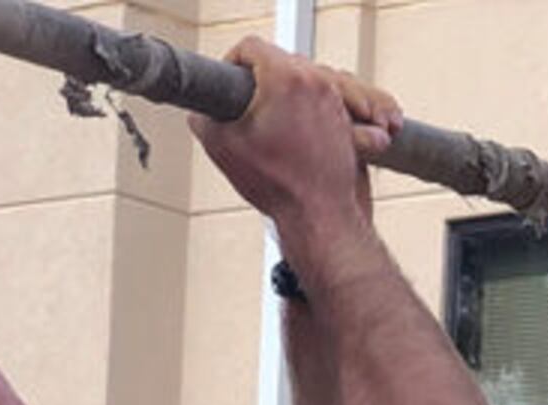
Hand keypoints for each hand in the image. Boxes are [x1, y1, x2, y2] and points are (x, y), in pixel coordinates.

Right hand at [193, 37, 399, 233]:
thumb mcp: (222, 146)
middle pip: (280, 59)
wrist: (321, 214)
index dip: (232, 61)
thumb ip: (204, 119)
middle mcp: (316, 82)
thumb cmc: (279, 184)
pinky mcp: (347, 119)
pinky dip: (307, 107)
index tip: (228, 81)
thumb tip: (201, 114)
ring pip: (305, 78)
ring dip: (285, 91)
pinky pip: (323, 100)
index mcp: (285, 77)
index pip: (251, 47)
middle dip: (260, 76)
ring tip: (269, 117)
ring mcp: (335, 100)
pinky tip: (293, 129)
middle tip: (245, 101)